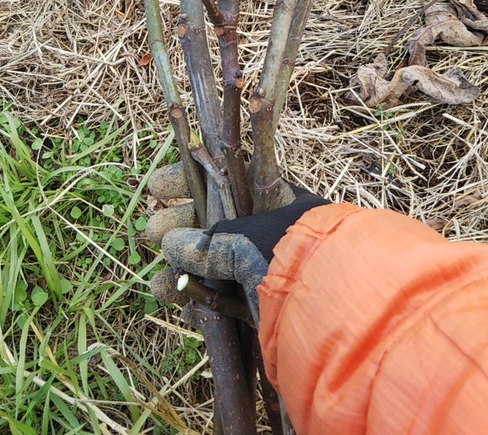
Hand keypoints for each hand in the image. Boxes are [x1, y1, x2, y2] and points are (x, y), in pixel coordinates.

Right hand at [149, 167, 328, 320]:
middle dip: (178, 228)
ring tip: (159, 283)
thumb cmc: (295, 257)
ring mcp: (265, 265)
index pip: (225, 180)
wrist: (336, 307)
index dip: (190, 180)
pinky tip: (179, 302)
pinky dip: (199, 299)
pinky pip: (223, 296)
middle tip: (151, 232)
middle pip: (213, 223)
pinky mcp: (262, 301)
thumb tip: (171, 243)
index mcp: (274, 199)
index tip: (158, 187)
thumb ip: (208, 242)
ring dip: (181, 270)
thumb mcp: (247, 240)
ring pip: (214, 262)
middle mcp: (269, 228)